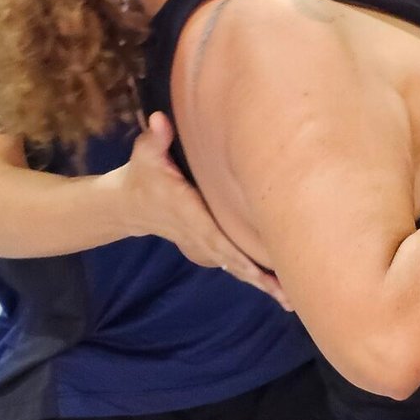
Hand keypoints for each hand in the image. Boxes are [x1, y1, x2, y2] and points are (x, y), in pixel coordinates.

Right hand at [117, 114, 290, 307]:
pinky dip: (254, 279)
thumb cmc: (142, 175)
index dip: (232, 250)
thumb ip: (156, 138)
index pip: (211, 233)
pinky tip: (279, 293)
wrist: (129, 205)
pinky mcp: (208, 247)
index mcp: (186, 211)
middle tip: (284, 293)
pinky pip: (233, 265)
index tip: (254, 266)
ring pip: (233, 267)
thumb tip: (160, 119)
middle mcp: (196, 233)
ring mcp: (202, 244)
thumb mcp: (145, 154)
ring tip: (289, 300)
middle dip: (255, 276)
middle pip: (228, 259)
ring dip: (260, 284)